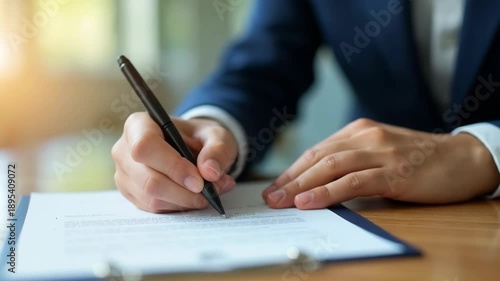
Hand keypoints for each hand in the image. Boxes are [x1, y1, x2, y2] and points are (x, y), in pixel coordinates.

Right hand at [112, 112, 237, 212]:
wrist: (192, 147)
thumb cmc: (199, 137)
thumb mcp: (217, 135)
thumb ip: (218, 149)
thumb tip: (210, 171)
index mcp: (139, 125)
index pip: (145, 147)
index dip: (172, 167)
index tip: (199, 181)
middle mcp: (125, 150)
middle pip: (149, 180)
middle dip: (184, 191)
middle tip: (211, 190)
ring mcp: (125, 174)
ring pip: (152, 198)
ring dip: (185, 201)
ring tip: (209, 192)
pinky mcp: (131, 194)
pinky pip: (154, 208)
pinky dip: (179, 206)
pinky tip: (194, 196)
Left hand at [262, 118, 499, 208]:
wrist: (463, 159)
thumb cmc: (419, 160)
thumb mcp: (380, 154)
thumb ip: (353, 163)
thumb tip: (320, 184)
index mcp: (359, 131)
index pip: (317, 151)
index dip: (292, 170)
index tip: (274, 187)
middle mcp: (365, 137)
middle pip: (317, 158)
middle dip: (289, 178)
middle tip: (269, 197)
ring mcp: (380, 153)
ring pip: (330, 167)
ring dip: (301, 185)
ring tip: (281, 201)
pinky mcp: (394, 172)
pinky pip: (353, 182)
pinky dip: (327, 192)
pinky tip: (309, 202)